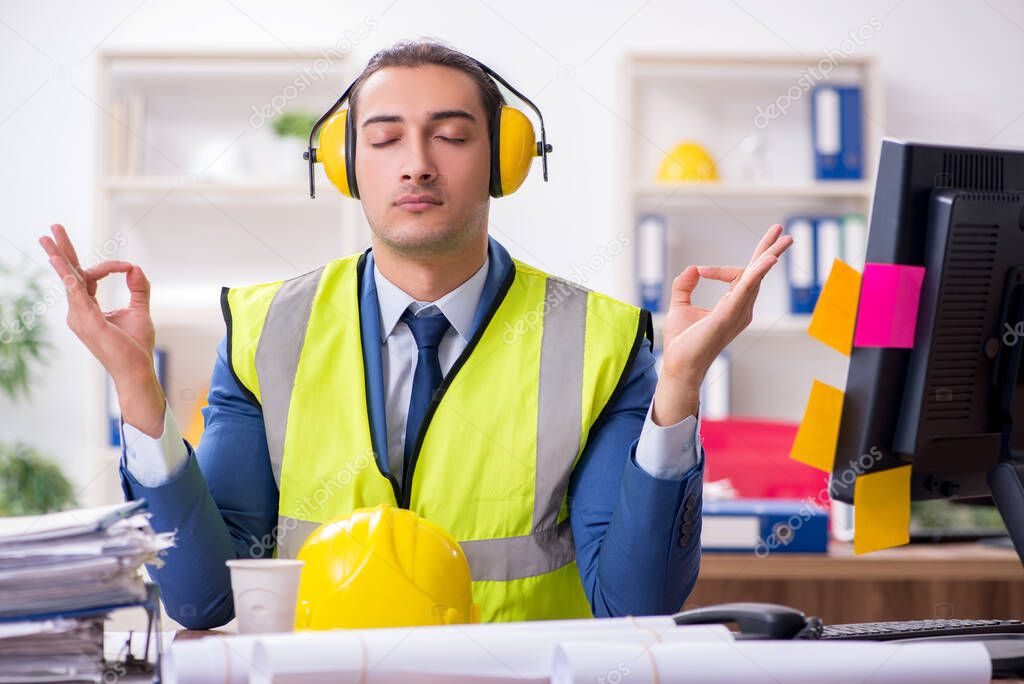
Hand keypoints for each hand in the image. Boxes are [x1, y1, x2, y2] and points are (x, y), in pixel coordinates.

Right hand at [39, 224, 165, 436]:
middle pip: (69, 274)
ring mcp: (79, 316)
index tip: (128, 267)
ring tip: (49, 236)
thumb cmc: (135, 346)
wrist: (137, 369)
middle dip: (62, 250)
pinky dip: (68, 274)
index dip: (109, 266)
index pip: (89, 277)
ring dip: (61, 256)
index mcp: (88, 308)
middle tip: (53, 228)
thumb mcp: (139, 310)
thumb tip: (135, 266)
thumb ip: (138, 288)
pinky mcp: (87, 320)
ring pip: (69, 279)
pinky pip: (75, 292)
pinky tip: (59, 260)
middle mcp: (78, 311)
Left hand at [651, 224, 792, 425]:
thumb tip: (692, 268)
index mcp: (732, 305)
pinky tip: (768, 259)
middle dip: (769, 250)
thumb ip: (685, 285)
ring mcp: (738, 311)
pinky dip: (757, 273)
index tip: (700, 271)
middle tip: (782, 231)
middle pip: (758, 273)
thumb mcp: (680, 306)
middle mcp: (741, 308)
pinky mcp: (730, 314)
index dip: (719, 270)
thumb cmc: (682, 342)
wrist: (678, 363)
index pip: (737, 276)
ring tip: (784, 237)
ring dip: (769, 256)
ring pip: (757, 278)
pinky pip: (747, 289)